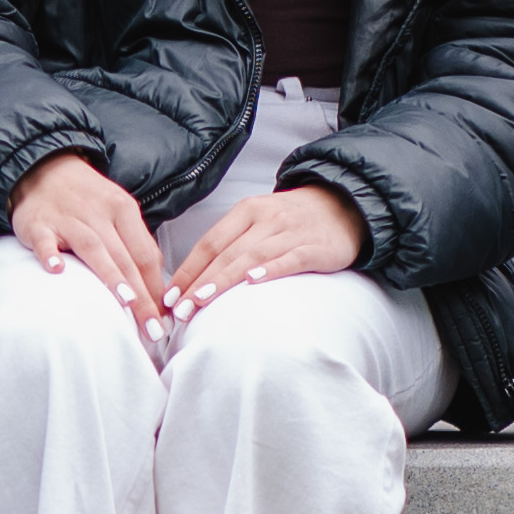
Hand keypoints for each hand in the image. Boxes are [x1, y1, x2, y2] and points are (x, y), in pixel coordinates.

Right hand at [4, 152, 171, 321]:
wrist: (43, 168)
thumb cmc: (86, 200)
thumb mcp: (116, 212)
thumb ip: (134, 245)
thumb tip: (158, 289)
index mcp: (123, 210)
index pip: (146, 255)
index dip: (157, 289)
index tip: (164, 320)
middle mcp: (99, 213)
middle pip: (126, 258)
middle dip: (142, 297)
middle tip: (153, 330)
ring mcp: (68, 218)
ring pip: (93, 248)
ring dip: (110, 275)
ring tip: (124, 302)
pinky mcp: (38, 223)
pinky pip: (45, 240)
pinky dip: (49, 253)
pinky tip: (55, 271)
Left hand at [158, 183, 366, 330]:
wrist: (345, 204)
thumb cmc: (293, 220)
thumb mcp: (260, 223)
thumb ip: (233, 245)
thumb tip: (196, 279)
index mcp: (246, 211)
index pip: (209, 243)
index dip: (187, 270)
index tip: (167, 297)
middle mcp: (265, 219)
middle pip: (225, 253)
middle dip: (198, 282)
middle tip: (178, 309)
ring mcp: (290, 232)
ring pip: (250, 256)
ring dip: (223, 280)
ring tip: (202, 300)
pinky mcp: (314, 247)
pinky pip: (289, 258)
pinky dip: (270, 270)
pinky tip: (252, 282)